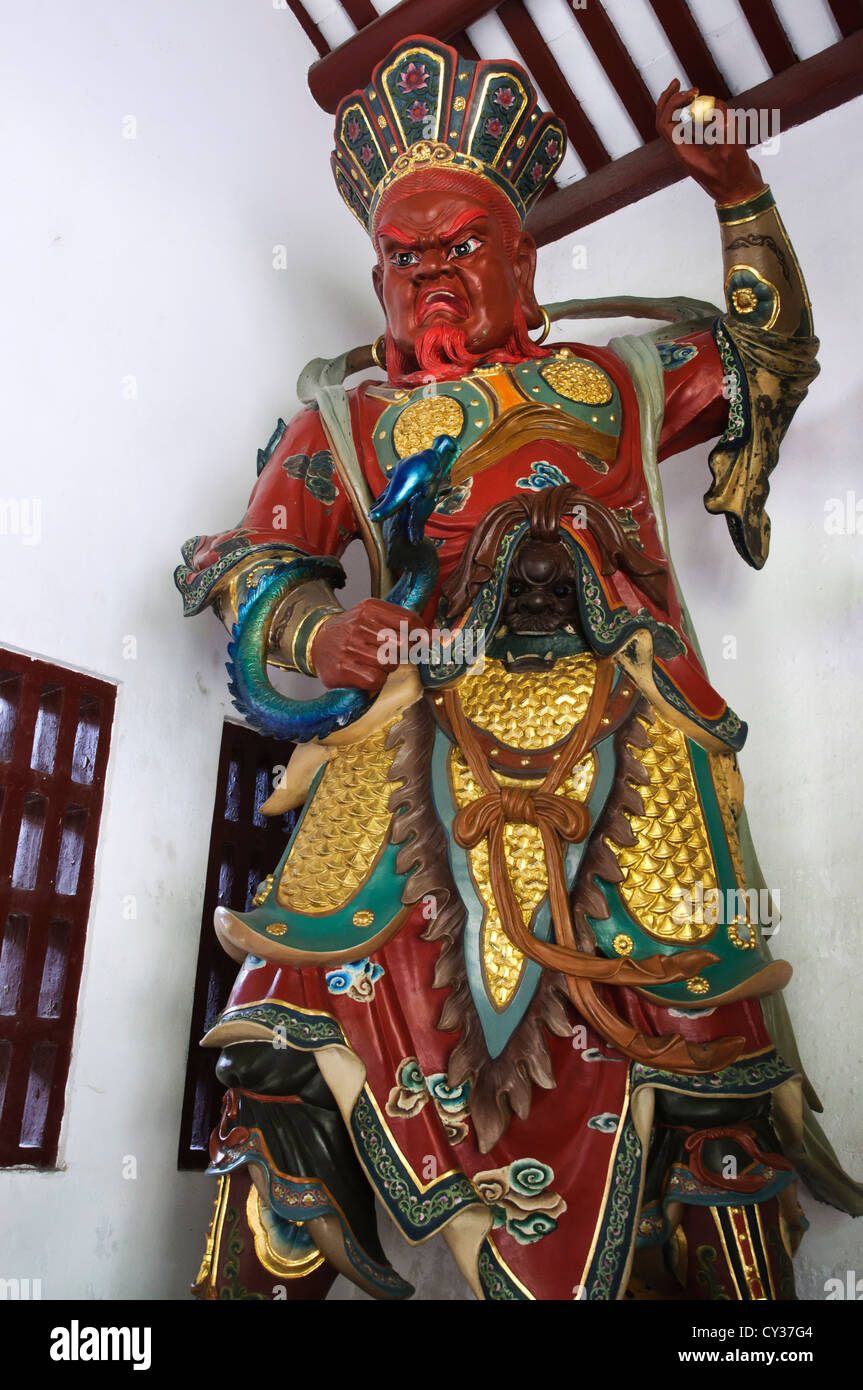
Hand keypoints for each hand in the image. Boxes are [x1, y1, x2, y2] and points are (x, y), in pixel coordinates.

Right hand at [311, 598, 424, 691]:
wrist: (317, 642)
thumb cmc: (353, 632)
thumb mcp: (374, 617)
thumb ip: (403, 623)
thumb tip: (434, 637)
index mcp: (370, 608)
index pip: (409, 620)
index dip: (420, 635)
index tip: (422, 642)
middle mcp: (359, 624)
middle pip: (403, 644)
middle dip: (402, 653)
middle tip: (391, 654)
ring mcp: (350, 646)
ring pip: (390, 663)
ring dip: (387, 667)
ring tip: (374, 662)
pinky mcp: (343, 668)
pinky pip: (376, 679)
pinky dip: (377, 680)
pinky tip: (366, 673)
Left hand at [656, 79, 765, 204]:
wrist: (742, 196)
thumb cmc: (736, 176)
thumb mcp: (732, 147)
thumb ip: (724, 123)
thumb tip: (714, 102)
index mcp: (684, 153)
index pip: (666, 123)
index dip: (674, 103)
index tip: (694, 93)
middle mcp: (684, 151)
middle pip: (664, 122)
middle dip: (668, 100)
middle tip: (678, 82)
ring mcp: (692, 151)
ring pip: (675, 125)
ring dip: (679, 107)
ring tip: (693, 92)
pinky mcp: (703, 151)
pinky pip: (692, 130)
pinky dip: (696, 116)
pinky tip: (710, 109)